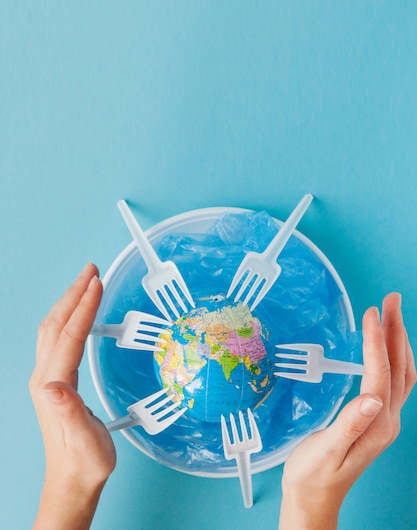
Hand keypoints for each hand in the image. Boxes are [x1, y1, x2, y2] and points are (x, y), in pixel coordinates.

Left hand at [30, 263, 115, 529]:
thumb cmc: (84, 461)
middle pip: (56, 325)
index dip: (83, 308)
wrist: (72, 479)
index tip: (97, 283)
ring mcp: (47, 378)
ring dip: (69, 301)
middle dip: (73, 294)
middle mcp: (45, 377)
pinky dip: (69, 318)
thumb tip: (53, 386)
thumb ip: (68, 412)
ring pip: (53, 328)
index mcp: (53, 386)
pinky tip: (80, 314)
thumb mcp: (83, 439)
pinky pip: (58, 338)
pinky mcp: (54, 381)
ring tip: (86, 282)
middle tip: (91, 270)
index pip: (69, 336)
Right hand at [278, 293, 416, 529]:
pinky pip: (394, 381)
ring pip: (402, 373)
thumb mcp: (327, 450)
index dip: (377, 341)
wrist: (314, 498)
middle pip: (400, 368)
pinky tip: (384, 347)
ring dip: (398, 341)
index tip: (371, 312)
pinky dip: (392, 356)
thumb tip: (372, 398)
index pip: (381, 373)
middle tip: (391, 300)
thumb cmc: (314, 475)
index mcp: (376, 424)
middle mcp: (387, 420)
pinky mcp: (377, 420)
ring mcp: (385, 420)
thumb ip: (350, 423)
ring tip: (391, 314)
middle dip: (397, 330)